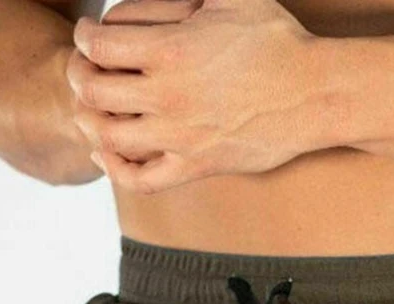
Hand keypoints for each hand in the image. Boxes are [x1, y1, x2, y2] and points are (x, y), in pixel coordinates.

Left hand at [66, 0, 322, 193]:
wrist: (314, 95)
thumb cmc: (277, 40)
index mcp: (170, 49)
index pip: (96, 44)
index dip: (84, 36)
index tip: (88, 35)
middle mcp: (167, 96)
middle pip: (92, 89)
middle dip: (79, 74)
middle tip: (84, 69)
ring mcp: (180, 137)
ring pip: (108, 136)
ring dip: (91, 120)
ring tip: (93, 109)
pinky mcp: (196, 167)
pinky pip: (140, 179)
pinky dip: (115, 169)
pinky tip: (109, 153)